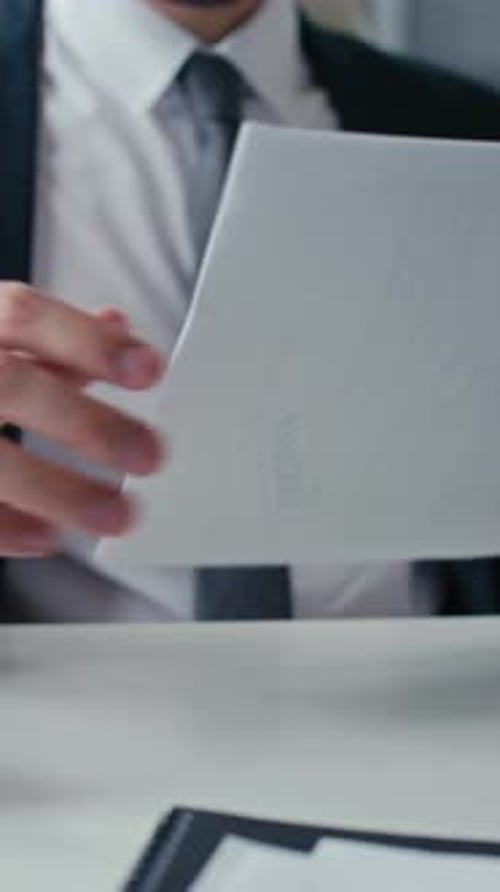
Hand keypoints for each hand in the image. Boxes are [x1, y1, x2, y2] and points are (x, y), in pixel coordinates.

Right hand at [0, 282, 165, 555]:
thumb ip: (48, 339)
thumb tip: (116, 323)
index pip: (26, 316)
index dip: (89, 342)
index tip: (149, 369)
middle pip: (11, 387)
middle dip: (85, 423)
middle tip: (149, 454)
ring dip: (56, 490)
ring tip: (116, 514)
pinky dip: (5, 526)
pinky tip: (47, 536)